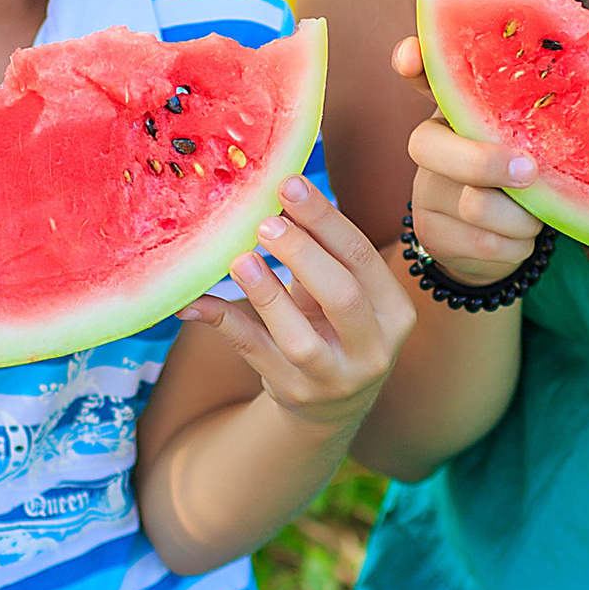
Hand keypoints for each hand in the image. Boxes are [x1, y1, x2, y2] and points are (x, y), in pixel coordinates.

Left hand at [176, 174, 415, 423]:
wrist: (331, 405)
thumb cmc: (335, 327)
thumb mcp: (342, 292)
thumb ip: (322, 251)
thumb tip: (282, 192)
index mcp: (394, 312)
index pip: (363, 257)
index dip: (325, 219)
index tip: (289, 184)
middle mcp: (372, 350)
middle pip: (342, 296)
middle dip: (303, 253)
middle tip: (266, 222)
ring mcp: (332, 378)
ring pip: (300, 339)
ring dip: (268, 295)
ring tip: (240, 260)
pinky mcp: (293, 393)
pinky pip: (253, 354)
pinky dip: (222, 323)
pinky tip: (194, 300)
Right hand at [389, 33, 545, 289]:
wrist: (497, 244)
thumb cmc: (523, 178)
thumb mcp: (531, 142)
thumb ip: (542, 116)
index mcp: (456, 111)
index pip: (426, 77)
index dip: (415, 64)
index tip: (410, 56)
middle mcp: (429, 145)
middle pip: (430, 146)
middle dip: (484, 162)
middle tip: (528, 171)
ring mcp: (424, 191)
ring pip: (473, 205)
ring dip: (521, 217)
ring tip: (535, 216)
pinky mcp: (430, 235)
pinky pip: (482, 243)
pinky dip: (515, 246)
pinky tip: (519, 239)